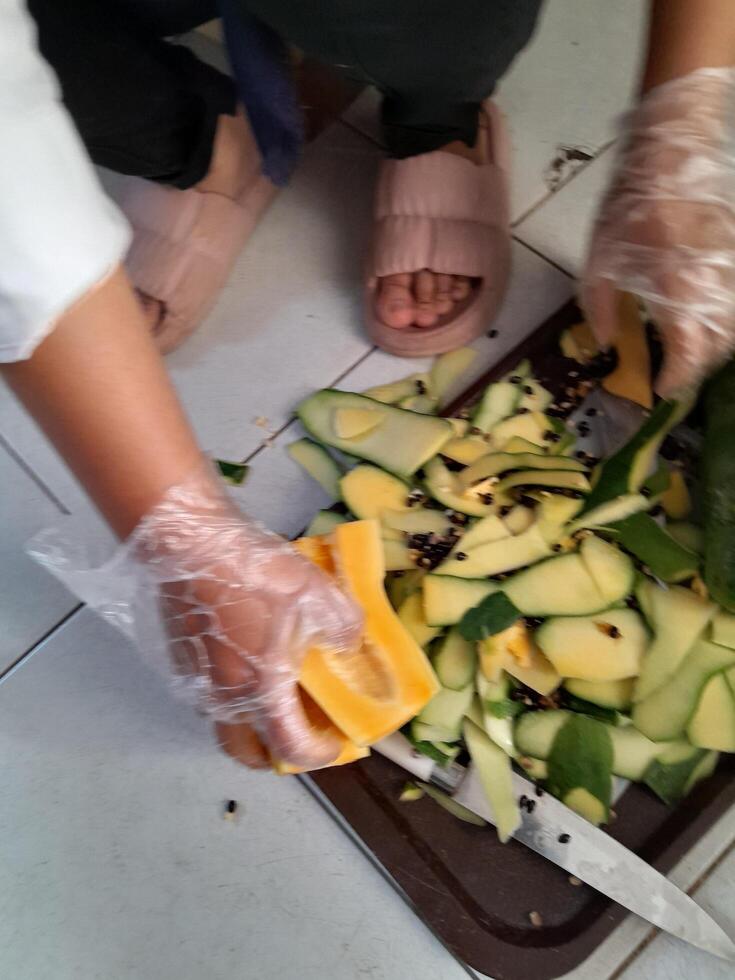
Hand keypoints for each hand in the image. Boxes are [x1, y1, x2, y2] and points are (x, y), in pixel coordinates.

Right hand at [133, 463, 362, 769]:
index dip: (319, 755)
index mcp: (259, 688)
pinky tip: (249, 661)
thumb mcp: (316, 593)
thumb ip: (344, 625)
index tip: (337, 745)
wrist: (187, 541)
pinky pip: (209, 694)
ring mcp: (195, 679)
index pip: (289, 747)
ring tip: (277, 696)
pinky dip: (232, 696)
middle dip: (274, 753)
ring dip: (250, 723)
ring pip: (223, 721)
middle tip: (300, 734)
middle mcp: (222, 696)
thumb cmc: (253, 572)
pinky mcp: (179, 657)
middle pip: (245, 750)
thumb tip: (350, 642)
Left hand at [582, 68, 734, 396]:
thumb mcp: (599, 258)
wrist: (673, 152)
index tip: (660, 387)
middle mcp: (712, 283)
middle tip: (671, 375)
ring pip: (732, 326)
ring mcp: (730, 269)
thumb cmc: (629, 205)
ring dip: (712, 348)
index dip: (677, 377)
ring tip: (686, 354)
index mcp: (676, 287)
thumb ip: (601, 306)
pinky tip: (701, 322)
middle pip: (717, 346)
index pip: (689, 350)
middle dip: (694, 368)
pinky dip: (722, 321)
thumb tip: (606, 343)